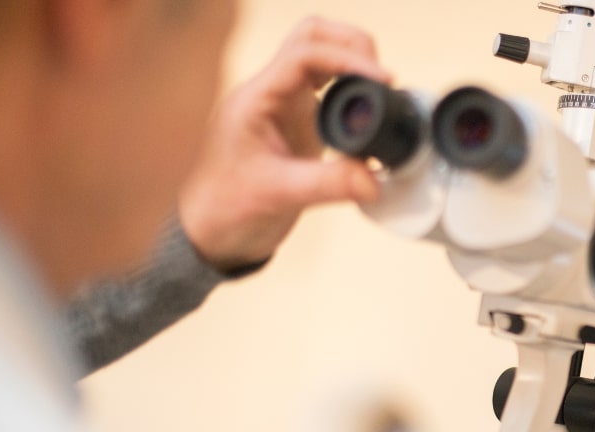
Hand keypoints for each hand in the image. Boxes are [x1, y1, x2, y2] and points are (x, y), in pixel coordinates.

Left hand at [178, 17, 390, 271]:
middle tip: (381, 78)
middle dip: (352, 46)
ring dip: (353, 65)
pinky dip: (354, 94)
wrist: (212, 231)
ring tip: (380, 94)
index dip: (348, 59)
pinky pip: (330, 92)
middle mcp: (270, 93)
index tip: (382, 79)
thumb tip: (375, 180)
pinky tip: (368, 121)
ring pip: (322, 59)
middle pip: (313, 37)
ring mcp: (285, 106)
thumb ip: (328, 185)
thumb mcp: (278, 195)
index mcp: (257, 98)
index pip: (305, 54)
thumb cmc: (226, 208)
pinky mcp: (299, 124)